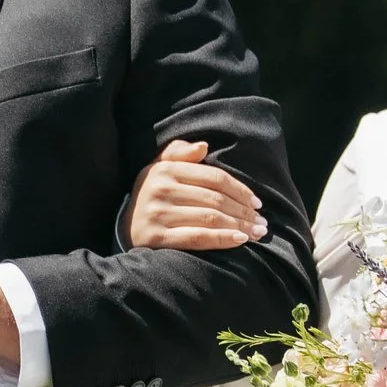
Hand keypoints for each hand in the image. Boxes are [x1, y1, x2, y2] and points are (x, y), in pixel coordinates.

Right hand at [127, 138, 264, 250]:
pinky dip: (222, 239)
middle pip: (215, 199)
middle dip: (243, 211)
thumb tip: (204, 147)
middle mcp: (160, 189)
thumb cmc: (152, 195)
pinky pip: (198, 238)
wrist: (123, 227)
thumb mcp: (160, 168)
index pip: (214, 177)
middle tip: (262, 222)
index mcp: (165, 169)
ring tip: (257, 232)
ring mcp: (157, 213)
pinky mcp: (156, 237)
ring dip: (239, 226)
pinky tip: (240, 240)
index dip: (240, 189)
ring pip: (210, 218)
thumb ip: (179, 153)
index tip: (257, 203)